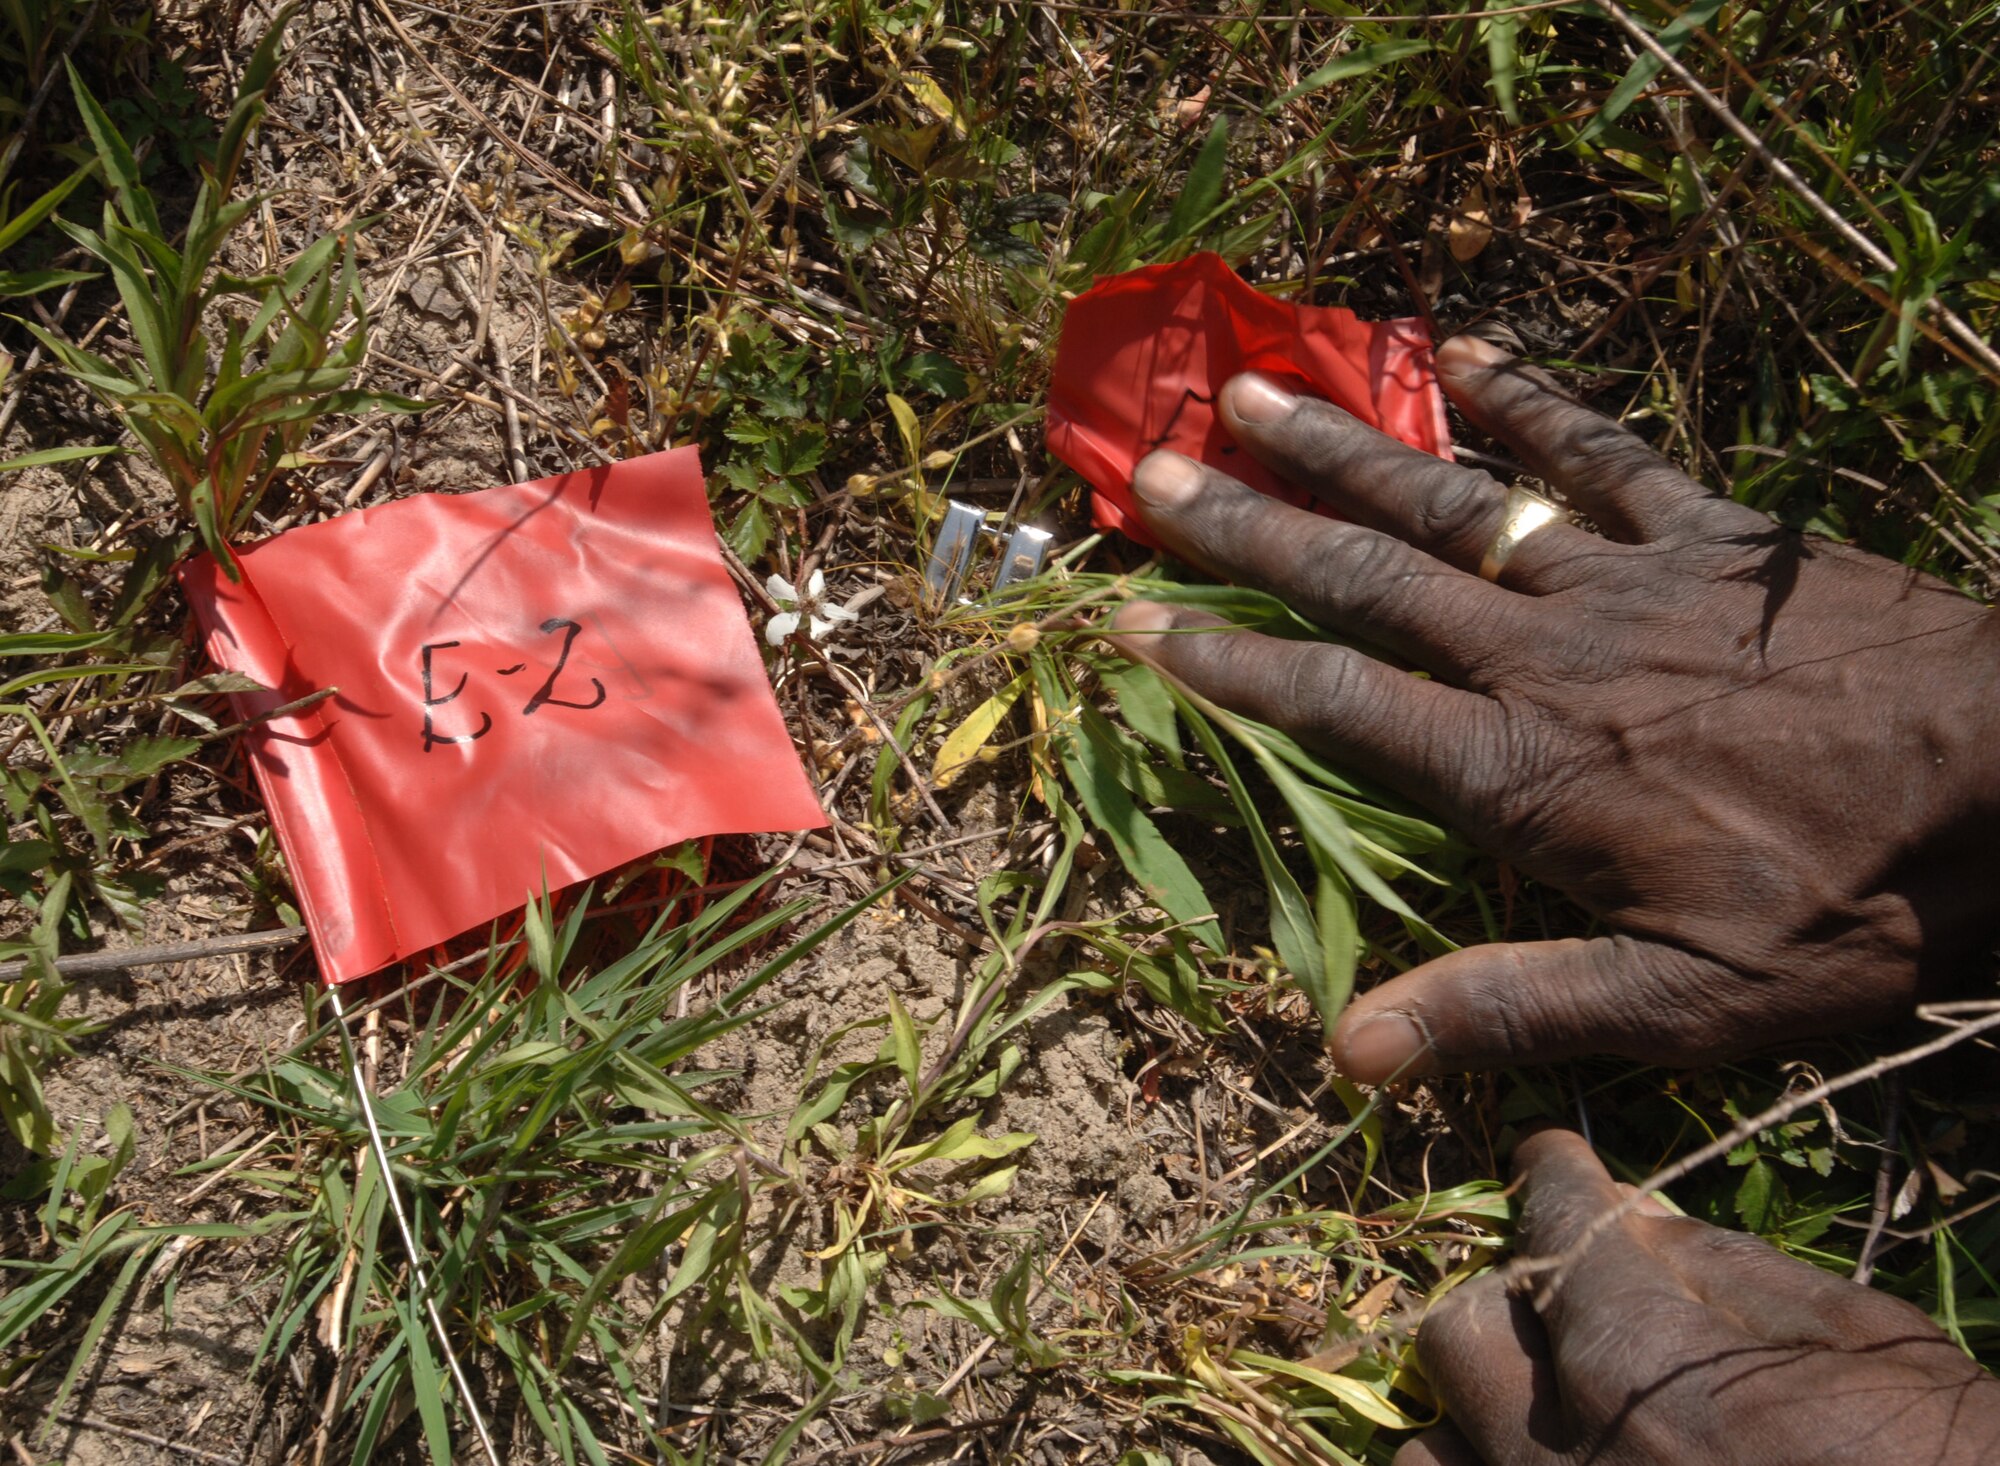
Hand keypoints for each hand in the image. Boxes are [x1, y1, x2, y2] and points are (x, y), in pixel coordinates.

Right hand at [1107, 336, 1999, 1081]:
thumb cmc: (1852, 909)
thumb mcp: (1680, 1004)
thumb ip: (1509, 1008)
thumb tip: (1348, 1052)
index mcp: (1522, 773)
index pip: (1336, 705)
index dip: (1223, 663)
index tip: (1127, 618)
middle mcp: (1545, 656)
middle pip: (1366, 578)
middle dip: (1248, 527)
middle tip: (1152, 472)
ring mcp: (1625, 577)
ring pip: (1455, 499)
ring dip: (1346, 445)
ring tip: (1252, 390)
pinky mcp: (1709, 533)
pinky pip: (1600, 448)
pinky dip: (1528, 399)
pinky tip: (1461, 350)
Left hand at [1398, 1129, 1999, 1465]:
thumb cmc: (1950, 1456)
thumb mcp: (1864, 1340)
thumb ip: (1726, 1270)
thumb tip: (1633, 1220)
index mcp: (1636, 1369)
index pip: (1554, 1230)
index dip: (1555, 1181)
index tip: (1552, 1162)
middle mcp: (1565, 1464)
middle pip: (1458, 1336)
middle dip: (1510, 1302)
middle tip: (1568, 1304)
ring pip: (1432, 1457)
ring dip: (1477, 1424)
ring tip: (1549, 1418)